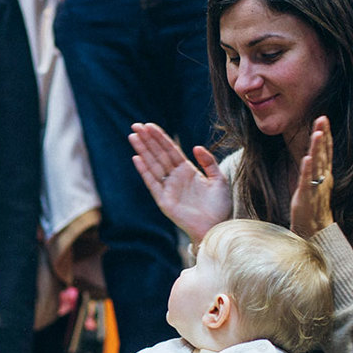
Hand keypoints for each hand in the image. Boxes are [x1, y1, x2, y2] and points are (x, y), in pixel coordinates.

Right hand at [130, 122, 230, 241]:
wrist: (217, 227)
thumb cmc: (219, 206)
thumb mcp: (219, 180)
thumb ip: (208, 162)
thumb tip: (195, 147)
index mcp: (187, 171)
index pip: (171, 150)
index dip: (160, 138)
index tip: (150, 125)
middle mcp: (175, 178)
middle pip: (158, 154)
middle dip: (147, 140)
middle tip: (136, 125)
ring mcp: (168, 189)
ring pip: (153, 165)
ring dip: (143, 151)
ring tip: (133, 136)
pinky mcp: (164, 201)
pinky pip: (152, 183)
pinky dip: (144, 171)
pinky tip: (137, 158)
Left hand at [290, 116, 334, 237]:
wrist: (314, 229)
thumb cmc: (313, 205)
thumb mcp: (315, 182)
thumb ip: (316, 167)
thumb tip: (313, 152)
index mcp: (325, 174)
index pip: (327, 150)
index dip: (326, 134)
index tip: (323, 118)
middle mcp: (322, 178)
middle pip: (324, 152)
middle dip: (323, 135)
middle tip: (322, 118)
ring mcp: (315, 186)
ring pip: (317, 164)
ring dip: (317, 148)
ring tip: (317, 134)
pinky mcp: (306, 196)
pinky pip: (307, 181)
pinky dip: (308, 169)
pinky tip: (307, 158)